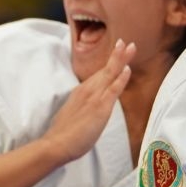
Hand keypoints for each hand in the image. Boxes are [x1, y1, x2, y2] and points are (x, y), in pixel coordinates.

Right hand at [41, 39, 133, 161]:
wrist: (55, 144)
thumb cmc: (61, 135)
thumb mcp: (71, 116)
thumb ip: (80, 110)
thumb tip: (85, 113)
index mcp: (80, 93)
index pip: (98, 76)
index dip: (108, 64)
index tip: (116, 54)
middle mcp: (87, 91)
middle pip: (105, 70)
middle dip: (116, 55)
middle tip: (126, 43)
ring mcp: (93, 97)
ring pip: (110, 74)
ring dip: (120, 60)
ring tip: (130, 47)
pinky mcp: (99, 107)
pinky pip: (113, 89)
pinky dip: (121, 78)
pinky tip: (128, 69)